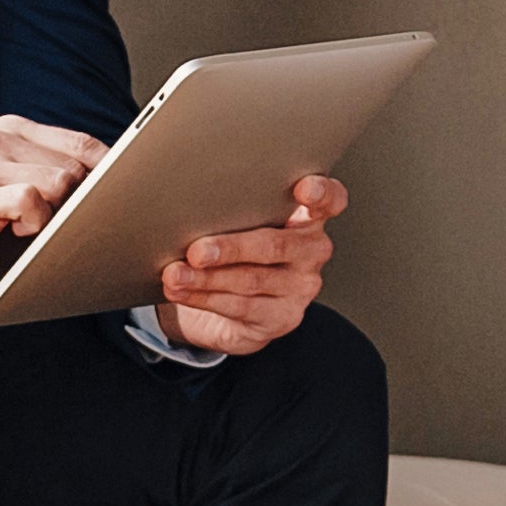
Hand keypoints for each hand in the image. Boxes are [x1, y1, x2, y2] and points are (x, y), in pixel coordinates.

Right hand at [0, 115, 107, 318]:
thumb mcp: (22, 196)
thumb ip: (58, 178)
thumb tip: (122, 184)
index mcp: (11, 132)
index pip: (81, 144)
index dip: (113, 173)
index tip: (131, 197)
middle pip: (77, 166)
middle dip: (81, 203)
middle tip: (57, 228)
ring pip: (61, 181)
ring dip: (56, 216)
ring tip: (25, 230)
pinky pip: (32, 200)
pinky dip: (35, 223)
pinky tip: (14, 232)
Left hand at [156, 175, 347, 357]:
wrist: (234, 306)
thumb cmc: (237, 251)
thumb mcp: (240, 224)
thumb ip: (234, 210)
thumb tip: (186, 203)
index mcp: (307, 218)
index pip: (331, 200)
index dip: (321, 193)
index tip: (304, 188)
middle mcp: (311, 251)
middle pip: (274, 245)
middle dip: (230, 248)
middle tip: (196, 251)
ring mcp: (301, 287)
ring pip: (251, 280)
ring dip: (206, 278)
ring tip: (175, 274)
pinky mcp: (283, 317)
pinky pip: (240, 307)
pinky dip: (204, 298)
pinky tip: (182, 291)